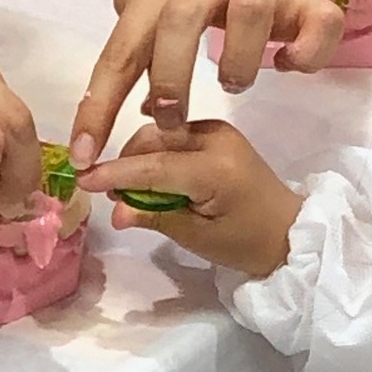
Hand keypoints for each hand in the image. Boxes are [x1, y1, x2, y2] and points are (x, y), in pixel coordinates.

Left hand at [69, 0, 341, 166]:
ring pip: (248, 25)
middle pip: (176, 31)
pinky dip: (305, 55)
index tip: (85, 156)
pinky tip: (287, 61)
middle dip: (169, 86)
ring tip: (236, 81)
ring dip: (238, 67)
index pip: (120, 50)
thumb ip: (137, 28)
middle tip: (170, 122)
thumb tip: (134, 96)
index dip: (98, 106)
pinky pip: (316, 28)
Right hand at [76, 120, 299, 277]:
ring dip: (137, 158)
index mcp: (216, 167)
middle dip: (124, 164)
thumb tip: (114, 213)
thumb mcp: (198, 237)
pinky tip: (147, 176)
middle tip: (112, 197)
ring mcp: (215, 129)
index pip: (154, 166)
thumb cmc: (246, 242)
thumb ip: (154, 217)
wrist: (288, 232)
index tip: (83, 181)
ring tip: (131, 192)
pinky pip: (170, 134)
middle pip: (151, 140)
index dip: (115, 174)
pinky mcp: (213, 130)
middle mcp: (215, 137)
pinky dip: (152, 152)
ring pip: (157, 133)